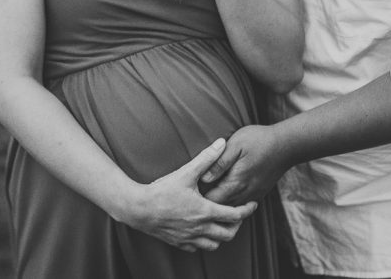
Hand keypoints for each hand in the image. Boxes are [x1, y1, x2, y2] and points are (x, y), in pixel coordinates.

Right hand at [121, 138, 257, 251]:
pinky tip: (202, 230)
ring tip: (221, 222)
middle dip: (237, 225)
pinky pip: (198, 248)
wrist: (138, 208)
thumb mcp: (186, 172)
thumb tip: (222, 142)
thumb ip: (206, 158)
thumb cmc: (162, 190)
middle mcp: (200, 228)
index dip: (247, 210)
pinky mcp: (179, 242)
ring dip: (222, 235)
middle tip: (237, 214)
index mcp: (205, 211)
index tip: (252, 204)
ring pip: (215, 244)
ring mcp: (189, 238)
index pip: (235, 216)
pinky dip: (205, 241)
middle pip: (229, 234)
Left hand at [201, 125, 292, 205]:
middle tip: (195, 196)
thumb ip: (219, 162)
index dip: (199, 198)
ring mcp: (253, 196)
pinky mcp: (259, 194)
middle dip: (207, 205)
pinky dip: (232, 204)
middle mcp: (244, 194)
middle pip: (220, 209)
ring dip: (220, 206)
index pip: (211, 201)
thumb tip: (204, 178)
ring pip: (231, 210)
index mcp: (236, 182)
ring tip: (207, 198)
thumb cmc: (259, 140)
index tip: (191, 191)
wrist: (287, 145)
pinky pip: (242, 206)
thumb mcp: (236, 144)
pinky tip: (226, 195)